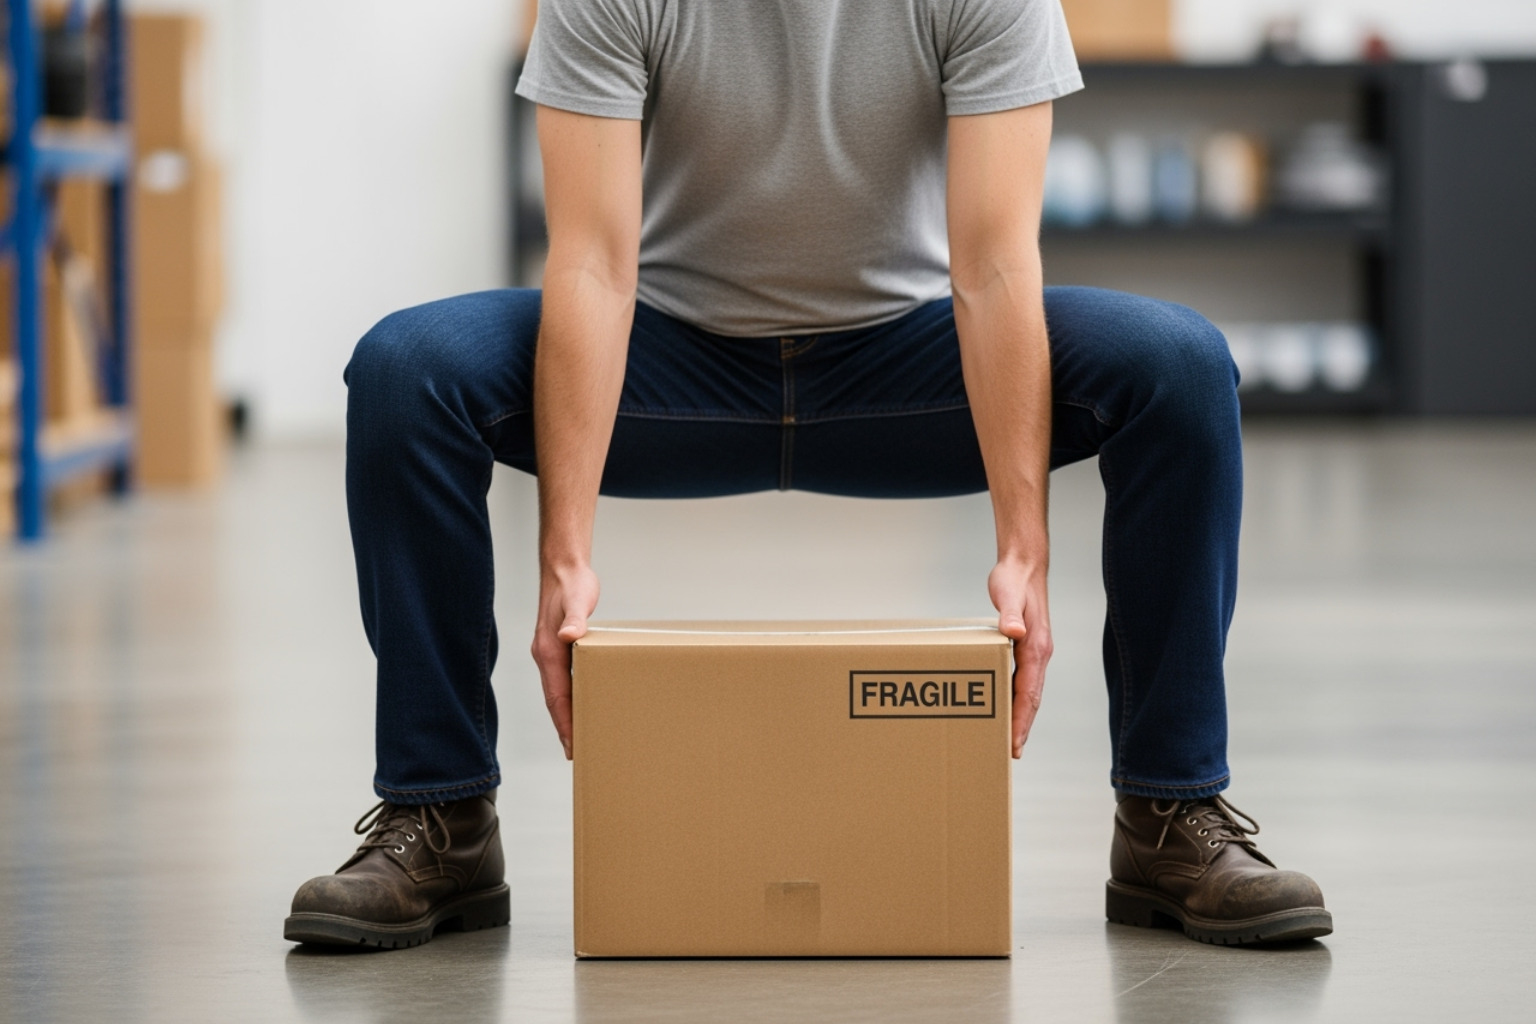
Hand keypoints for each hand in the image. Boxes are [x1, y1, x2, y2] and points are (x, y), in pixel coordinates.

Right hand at [531, 562, 600, 759]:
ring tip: (579, 735)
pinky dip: (571, 695)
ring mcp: (551, 652)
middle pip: (555, 700)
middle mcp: (546, 655)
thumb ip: (575, 619)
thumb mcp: (577, 601)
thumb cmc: (573, 584)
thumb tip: (569, 636)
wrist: (565, 568)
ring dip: (567, 714)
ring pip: (558, 691)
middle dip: (564, 727)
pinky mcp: (560, 646)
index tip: (572, 745)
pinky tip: (583, 701)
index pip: (556, 697)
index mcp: (549, 651)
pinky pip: (564, 679)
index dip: (564, 723)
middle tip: (577, 752)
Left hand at [989, 557, 1052, 757]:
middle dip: (1022, 727)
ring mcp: (1034, 651)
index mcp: (1036, 646)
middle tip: (1011, 753)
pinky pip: (1022, 680)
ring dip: (1021, 716)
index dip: (1022, 719)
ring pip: (1028, 692)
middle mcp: (1039, 653)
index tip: (1015, 743)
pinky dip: (1015, 698)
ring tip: (1009, 740)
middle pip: (1032, 698)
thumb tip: (1013, 631)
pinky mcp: (1025, 647)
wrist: (1024, 565)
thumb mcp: (1009, 593)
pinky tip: (1004, 707)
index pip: (1029, 692)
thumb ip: (1010, 613)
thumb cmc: (1014, 579)